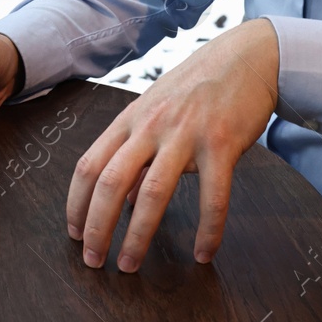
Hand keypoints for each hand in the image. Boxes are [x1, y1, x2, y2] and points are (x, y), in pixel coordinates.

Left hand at [67, 18, 279, 270]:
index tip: (75, 234)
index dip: (77, 203)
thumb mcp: (156, 111)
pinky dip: (207, 230)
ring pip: (152, 193)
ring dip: (137, 236)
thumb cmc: (198, 87)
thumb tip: (124, 198)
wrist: (246, 57)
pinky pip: (212, 196)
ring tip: (130, 264)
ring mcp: (186, 133)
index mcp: (131, 119)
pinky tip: (204, 253)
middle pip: (110, 182)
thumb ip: (137, 151)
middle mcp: (151, 125)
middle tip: (94, 261)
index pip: (90, 165)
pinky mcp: (222, 143)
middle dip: (97, 227)